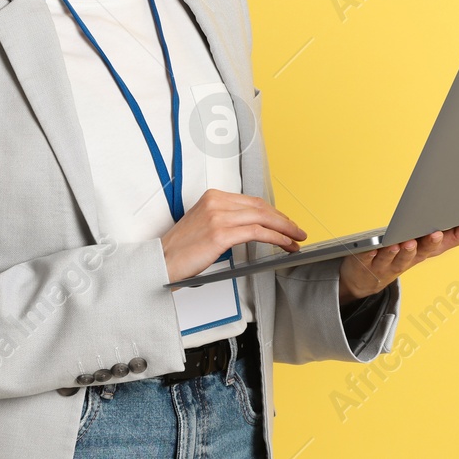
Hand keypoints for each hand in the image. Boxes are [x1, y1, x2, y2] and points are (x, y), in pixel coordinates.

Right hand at [162, 188, 306, 282]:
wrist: (161, 262)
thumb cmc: (181, 249)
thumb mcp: (204, 224)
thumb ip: (226, 219)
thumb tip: (253, 226)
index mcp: (213, 196)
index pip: (252, 201)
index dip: (273, 212)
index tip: (285, 222)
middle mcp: (216, 202)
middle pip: (261, 207)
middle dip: (283, 220)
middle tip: (297, 231)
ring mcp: (218, 216)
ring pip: (262, 218)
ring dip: (284, 229)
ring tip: (295, 240)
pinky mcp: (220, 233)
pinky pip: (256, 232)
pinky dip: (275, 237)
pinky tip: (283, 244)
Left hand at [337, 218, 458, 306]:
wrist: (365, 280)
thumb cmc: (400, 257)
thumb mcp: (427, 247)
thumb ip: (451, 235)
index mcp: (422, 253)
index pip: (443, 244)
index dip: (458, 235)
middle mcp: (407, 260)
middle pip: (420, 253)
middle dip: (429, 244)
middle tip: (435, 234)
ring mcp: (386, 263)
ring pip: (396, 258)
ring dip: (402, 251)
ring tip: (406, 243)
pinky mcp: (365, 262)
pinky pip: (368, 257)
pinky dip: (371, 253)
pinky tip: (375, 247)